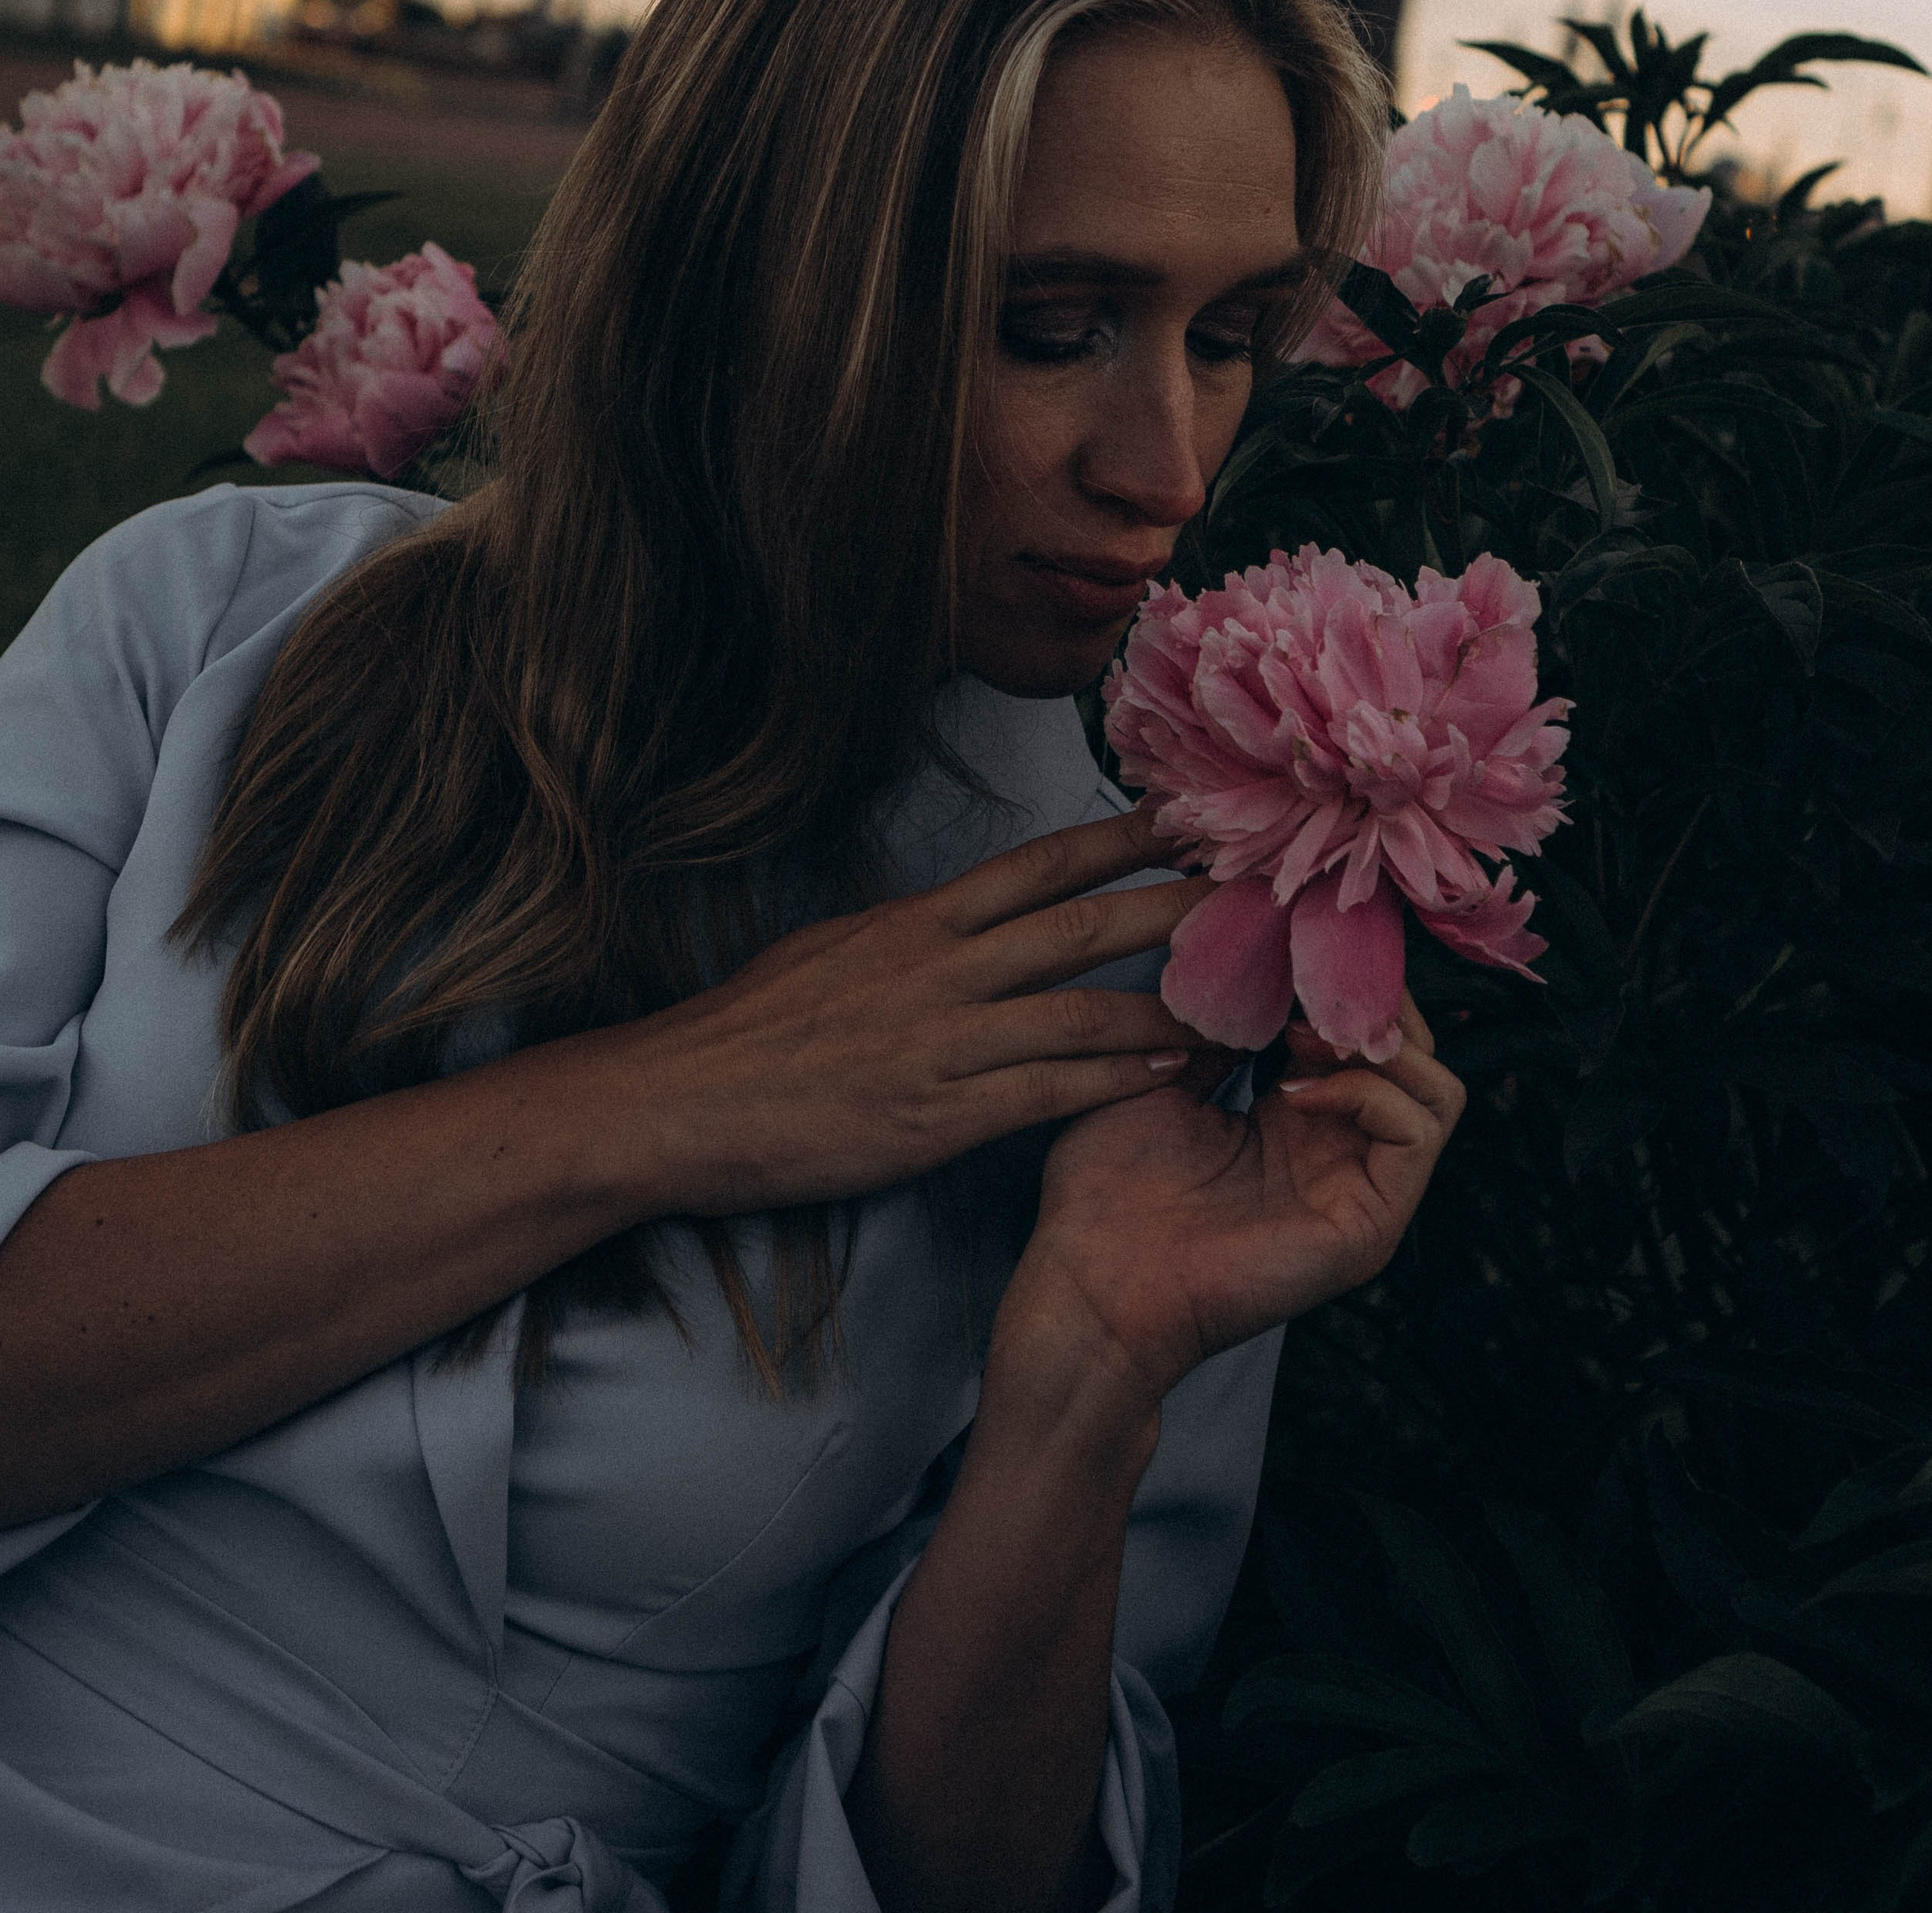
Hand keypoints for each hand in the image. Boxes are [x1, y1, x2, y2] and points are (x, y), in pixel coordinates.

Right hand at [616, 808, 1203, 1219]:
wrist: (677, 1104)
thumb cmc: (748, 1031)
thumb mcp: (829, 950)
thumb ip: (906, 935)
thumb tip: (952, 916)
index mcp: (915, 923)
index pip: (1037, 866)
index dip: (1118, 837)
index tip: (1187, 815)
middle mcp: (938, 969)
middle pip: (1078, 925)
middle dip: (1172, 905)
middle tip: (1254, 888)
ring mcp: (940, 1042)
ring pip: (1080, 1011)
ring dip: (1168, 1004)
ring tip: (1246, 998)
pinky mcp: (935, 1116)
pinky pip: (1046, 1093)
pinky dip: (1112, 1082)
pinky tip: (1169, 1077)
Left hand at [991, 993, 1464, 1417]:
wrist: (1090, 1282)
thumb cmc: (1106, 1191)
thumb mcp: (1160, 1077)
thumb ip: (1217, 1027)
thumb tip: (1254, 963)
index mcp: (1294, 1120)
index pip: (1363, 1035)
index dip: (1339, 983)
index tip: (1291, 947)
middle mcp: (1338, 1154)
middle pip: (1413, 1054)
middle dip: (1367, 1003)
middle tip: (1303, 986)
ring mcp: (1359, 1192)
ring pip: (1436, 1089)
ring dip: (1376, 1043)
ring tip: (1302, 1034)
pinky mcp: (1369, 1227)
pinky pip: (1417, 1134)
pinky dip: (1369, 1092)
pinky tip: (1295, 1091)